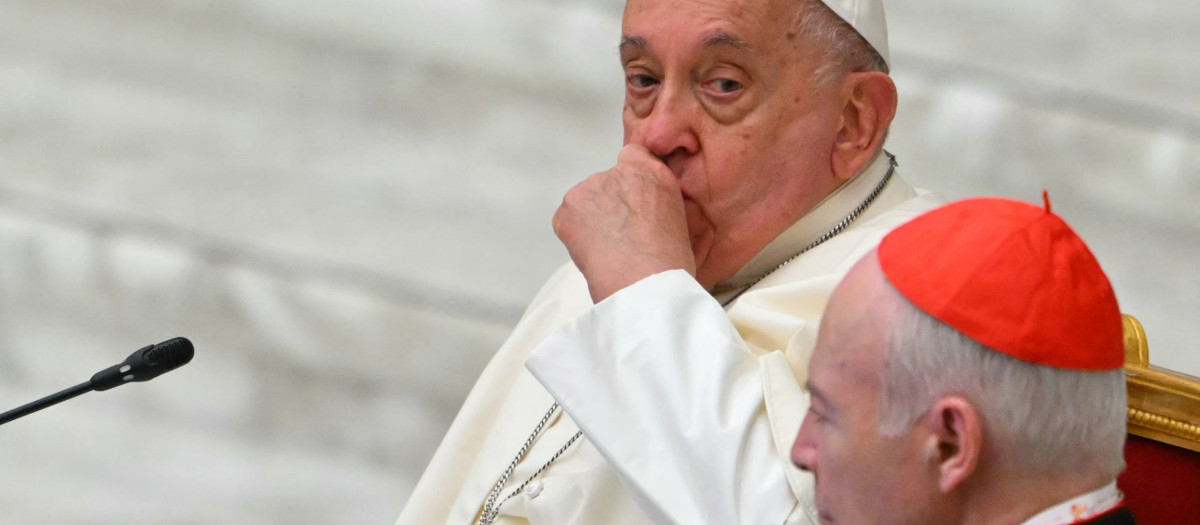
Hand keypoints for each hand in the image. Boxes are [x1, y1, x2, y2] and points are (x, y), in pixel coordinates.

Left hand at [553, 144, 696, 302]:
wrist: (645, 282)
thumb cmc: (668, 263)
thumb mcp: (678, 220)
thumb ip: (656, 202)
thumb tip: (641, 213)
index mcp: (652, 173)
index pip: (632, 156)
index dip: (629, 183)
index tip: (630, 203)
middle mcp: (619, 172)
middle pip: (606, 184)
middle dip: (608, 206)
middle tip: (619, 238)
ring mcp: (591, 187)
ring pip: (585, 202)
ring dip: (591, 221)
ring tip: (608, 250)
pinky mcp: (568, 207)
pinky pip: (567, 220)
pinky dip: (574, 236)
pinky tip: (593, 254)